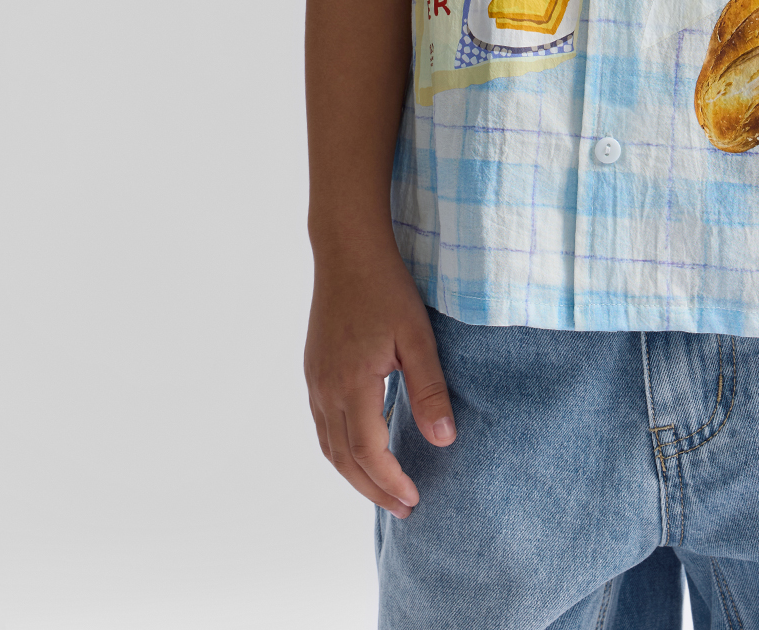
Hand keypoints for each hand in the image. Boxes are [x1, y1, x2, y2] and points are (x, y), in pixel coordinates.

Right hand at [304, 242, 455, 516]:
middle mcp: (326, 390)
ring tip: (384, 489)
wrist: (347, 250)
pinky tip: (362, 449)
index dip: (390, 482)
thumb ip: (429, 389)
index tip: (415, 500)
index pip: (368, 452)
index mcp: (352, 385)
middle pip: (344, 459)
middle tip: (404, 508)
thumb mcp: (417, 336)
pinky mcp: (314, 370)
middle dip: (373, 489)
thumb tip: (444, 440)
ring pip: (329, 446)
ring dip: (355, 474)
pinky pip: (323, 425)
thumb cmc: (386, 288)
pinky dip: (342, 450)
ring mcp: (315, 381)